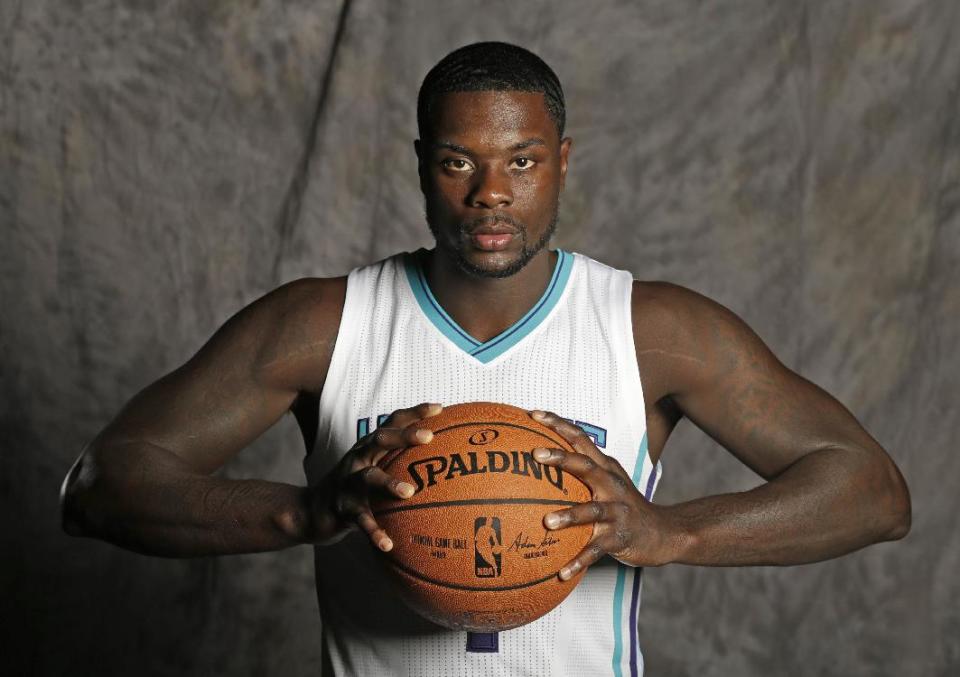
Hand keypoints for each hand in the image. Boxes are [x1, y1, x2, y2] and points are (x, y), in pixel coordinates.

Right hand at [311, 402, 441, 550]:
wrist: (311, 511)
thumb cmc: (354, 489)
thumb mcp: (373, 470)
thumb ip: (399, 463)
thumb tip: (442, 467)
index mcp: (368, 447)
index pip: (392, 423)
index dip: (414, 413)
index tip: (439, 408)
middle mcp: (357, 459)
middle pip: (379, 439)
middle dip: (403, 435)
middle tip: (428, 437)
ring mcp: (347, 482)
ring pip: (368, 478)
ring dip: (389, 483)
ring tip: (409, 492)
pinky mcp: (342, 508)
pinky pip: (361, 520)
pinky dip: (375, 532)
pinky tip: (389, 545)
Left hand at [529, 410, 677, 577]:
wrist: (663, 533)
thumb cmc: (624, 506)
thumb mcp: (607, 482)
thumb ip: (580, 471)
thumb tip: (536, 462)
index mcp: (605, 469)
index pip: (580, 439)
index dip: (558, 424)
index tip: (533, 414)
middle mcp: (611, 485)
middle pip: (586, 466)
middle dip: (562, 459)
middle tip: (536, 455)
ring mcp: (617, 511)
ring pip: (592, 510)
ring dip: (569, 515)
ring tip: (547, 522)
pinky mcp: (620, 537)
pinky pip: (596, 550)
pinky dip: (579, 561)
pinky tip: (561, 572)